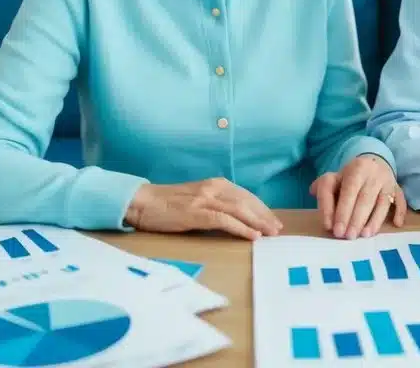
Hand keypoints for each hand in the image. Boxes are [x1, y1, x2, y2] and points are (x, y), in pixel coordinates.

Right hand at [123, 179, 283, 240]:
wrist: (141, 202)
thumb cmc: (167, 204)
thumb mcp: (196, 199)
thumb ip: (214, 203)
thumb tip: (235, 218)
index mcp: (215, 184)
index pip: (245, 195)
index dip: (261, 208)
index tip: (273, 220)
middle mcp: (213, 188)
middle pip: (247, 201)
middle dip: (265, 215)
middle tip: (278, 229)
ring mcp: (205, 199)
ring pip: (239, 209)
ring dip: (258, 222)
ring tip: (271, 233)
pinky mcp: (196, 212)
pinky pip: (224, 220)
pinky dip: (241, 228)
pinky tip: (252, 236)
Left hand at [311, 154, 406, 239]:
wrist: (374, 162)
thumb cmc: (350, 177)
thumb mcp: (335, 178)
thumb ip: (324, 189)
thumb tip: (315, 198)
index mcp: (355, 169)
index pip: (347, 190)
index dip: (339, 209)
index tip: (332, 228)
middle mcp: (373, 174)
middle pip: (364, 198)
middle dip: (354, 218)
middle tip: (347, 237)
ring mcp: (387, 182)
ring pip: (382, 202)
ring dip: (374, 220)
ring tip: (364, 236)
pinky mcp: (398, 189)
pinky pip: (401, 201)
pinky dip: (399, 212)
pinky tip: (396, 225)